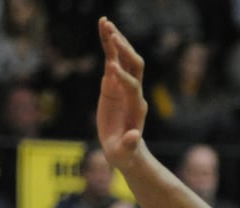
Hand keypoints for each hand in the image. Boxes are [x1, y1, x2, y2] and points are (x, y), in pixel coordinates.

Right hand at [96, 18, 149, 171]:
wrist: (126, 150)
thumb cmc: (125, 153)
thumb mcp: (125, 152)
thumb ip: (129, 144)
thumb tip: (134, 136)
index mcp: (136, 107)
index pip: (132, 87)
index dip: (123, 78)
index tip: (111, 70)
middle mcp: (133, 92)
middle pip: (133, 65)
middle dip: (124, 50)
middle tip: (112, 33)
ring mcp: (124, 85)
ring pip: (124, 58)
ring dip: (116, 40)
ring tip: (105, 22)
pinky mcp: (114, 84)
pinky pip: (112, 60)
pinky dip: (108, 45)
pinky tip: (103, 29)